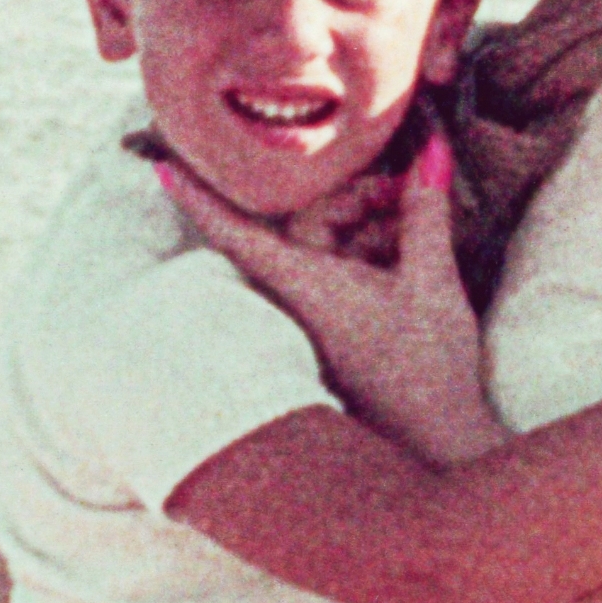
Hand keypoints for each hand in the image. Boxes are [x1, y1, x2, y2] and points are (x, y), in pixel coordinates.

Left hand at [160, 130, 484, 449]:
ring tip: (418, 219)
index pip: (235, 233)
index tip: (164, 167)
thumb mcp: (433, 282)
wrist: (437, 448)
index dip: (199, 197)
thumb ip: (426, 215)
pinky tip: (412, 250)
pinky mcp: (335, 332)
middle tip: (408, 187)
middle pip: (304, 222)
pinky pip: (340, 272)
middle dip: (355, 195)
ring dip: (369, 222)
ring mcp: (316, 318)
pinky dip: (370, 252)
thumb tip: (431, 154)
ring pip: (327, 245)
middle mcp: (299, 301)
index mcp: (305, 286)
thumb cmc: (428, 372)